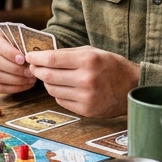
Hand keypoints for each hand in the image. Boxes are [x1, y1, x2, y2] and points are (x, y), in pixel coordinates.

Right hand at [0, 27, 36, 93]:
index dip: (9, 52)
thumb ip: (25, 44)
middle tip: (29, 72)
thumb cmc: (23, 42)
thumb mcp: (24, 37)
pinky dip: (13, 88)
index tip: (23, 59)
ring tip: (30, 79)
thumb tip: (31, 55)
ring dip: (15, 80)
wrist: (19, 49)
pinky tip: (25, 85)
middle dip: (14, 68)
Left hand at [24, 47, 138, 117]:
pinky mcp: (85, 110)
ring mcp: (86, 97)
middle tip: (34, 67)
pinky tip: (64, 87)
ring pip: (52, 89)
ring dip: (47, 82)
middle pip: (48, 76)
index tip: (29, 57)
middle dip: (36, 70)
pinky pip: (60, 101)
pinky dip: (58, 93)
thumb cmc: (111, 66)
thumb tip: (42, 55)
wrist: (131, 87)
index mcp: (88, 60)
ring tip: (51, 77)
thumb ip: (68, 53)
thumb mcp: (92, 52)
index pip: (51, 59)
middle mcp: (86, 79)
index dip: (36, 58)